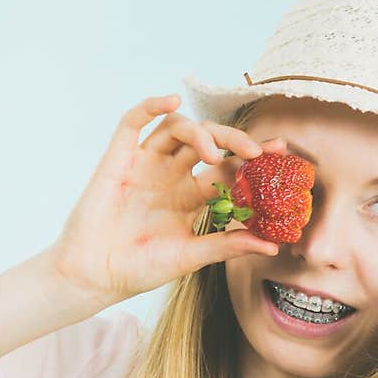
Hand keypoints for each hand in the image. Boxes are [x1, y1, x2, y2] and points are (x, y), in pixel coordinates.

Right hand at [51, 94, 285, 310]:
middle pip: (208, 143)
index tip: (281, 153)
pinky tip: (171, 102)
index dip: (253, 159)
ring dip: (199, 133)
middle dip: (234, 140)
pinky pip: (132, 122)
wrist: (96, 275)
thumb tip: (272, 248)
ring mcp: (145, 164)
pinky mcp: (118, 158)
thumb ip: (228, 246)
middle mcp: (171, 176)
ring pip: (177, 130)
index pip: (228, 169)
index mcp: (191, 197)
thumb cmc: (141, 269)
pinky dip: (150, 105)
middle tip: (255, 151)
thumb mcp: (191, 256)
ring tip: (213, 154)